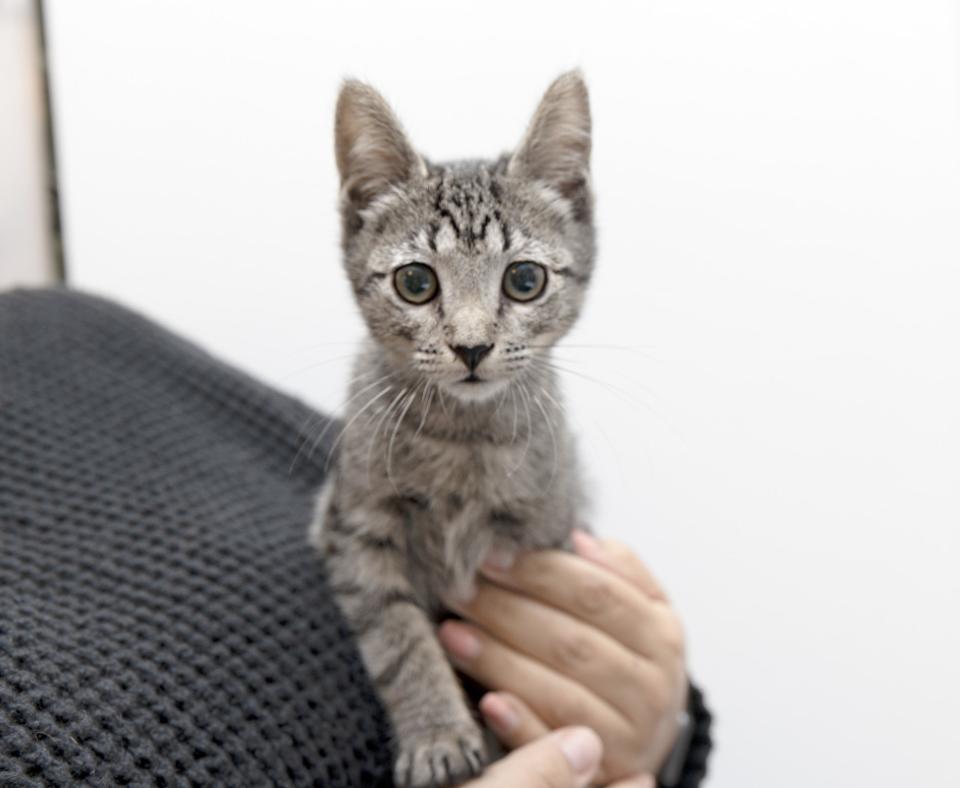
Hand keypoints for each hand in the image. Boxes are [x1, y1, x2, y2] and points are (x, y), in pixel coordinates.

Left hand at [440, 531, 686, 783]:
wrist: (649, 731)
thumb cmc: (629, 655)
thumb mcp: (642, 609)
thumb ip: (618, 571)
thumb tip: (579, 539)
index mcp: (661, 636)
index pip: (596, 594)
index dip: (540, 571)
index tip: (490, 555)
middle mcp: (651, 688)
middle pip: (570, 642)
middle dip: (506, 611)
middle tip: (457, 589)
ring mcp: (628, 735)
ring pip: (557, 692)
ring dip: (498, 660)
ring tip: (451, 633)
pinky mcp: (601, 772)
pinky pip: (552, 745)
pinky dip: (518, 723)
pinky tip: (485, 700)